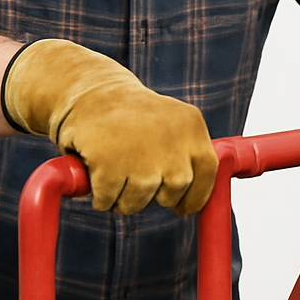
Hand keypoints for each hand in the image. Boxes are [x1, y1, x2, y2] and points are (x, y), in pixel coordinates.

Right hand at [3, 39, 217, 214]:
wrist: (91, 92)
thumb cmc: (133, 116)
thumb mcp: (172, 124)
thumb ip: (186, 153)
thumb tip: (194, 200)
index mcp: (192, 127)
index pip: (208, 173)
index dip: (195, 196)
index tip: (181, 207)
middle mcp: (173, 141)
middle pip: (172, 192)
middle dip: (154, 195)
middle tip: (137, 180)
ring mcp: (141, 154)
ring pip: (138, 202)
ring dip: (123, 198)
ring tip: (116, 174)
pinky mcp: (109, 164)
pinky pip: (108, 200)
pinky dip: (101, 196)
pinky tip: (97, 175)